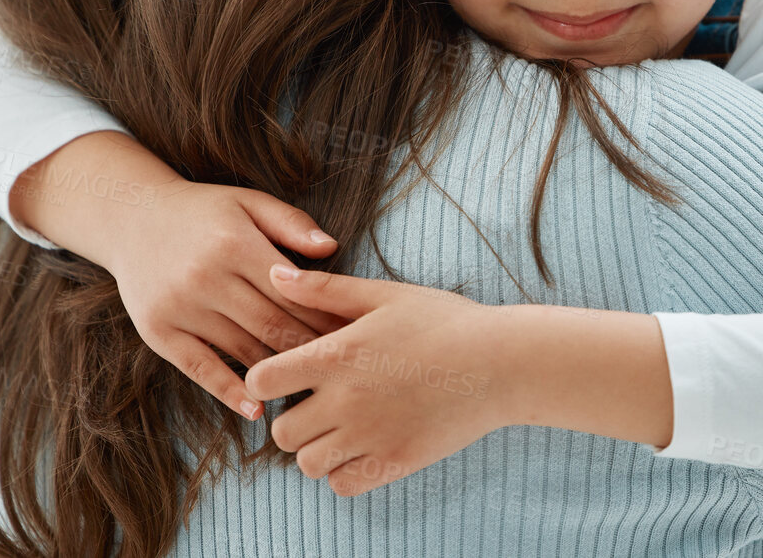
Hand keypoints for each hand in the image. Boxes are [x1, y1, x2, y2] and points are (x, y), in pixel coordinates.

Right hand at [13, 132, 349, 418]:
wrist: (132, 216)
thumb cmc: (203, 212)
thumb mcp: (248, 203)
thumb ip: (291, 224)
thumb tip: (331, 249)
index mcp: (234, 242)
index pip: (292, 292)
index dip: (325, 317)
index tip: (353, 336)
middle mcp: (205, 276)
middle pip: (271, 325)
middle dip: (310, 349)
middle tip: (341, 370)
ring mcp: (179, 306)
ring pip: (242, 349)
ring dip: (279, 372)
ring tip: (311, 387)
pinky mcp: (158, 331)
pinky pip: (200, 368)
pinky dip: (229, 392)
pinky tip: (256, 406)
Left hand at [244, 266, 510, 495]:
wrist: (501, 363)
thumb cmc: (443, 321)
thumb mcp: (383, 295)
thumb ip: (324, 290)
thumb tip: (273, 276)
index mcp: (336, 355)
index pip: (261, 381)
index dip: (265, 379)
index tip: (285, 376)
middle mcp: (345, 400)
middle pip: (281, 432)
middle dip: (293, 418)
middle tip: (318, 403)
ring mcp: (370, 436)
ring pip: (307, 464)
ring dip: (316, 448)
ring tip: (341, 427)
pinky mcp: (394, 462)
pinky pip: (342, 485)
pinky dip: (344, 471)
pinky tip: (363, 445)